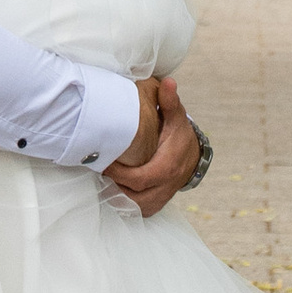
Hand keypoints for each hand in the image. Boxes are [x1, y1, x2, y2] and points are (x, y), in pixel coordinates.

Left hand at [106, 76, 197, 218]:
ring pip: (134, 205)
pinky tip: (113, 189)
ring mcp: (161, 197)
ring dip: (117, 194)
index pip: (139, 178)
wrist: (192, 155)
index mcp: (168, 167)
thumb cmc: (178, 135)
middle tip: (99, 169)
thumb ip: (169, 102)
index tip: (104, 163)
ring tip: (103, 180)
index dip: (119, 174)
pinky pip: (138, 210)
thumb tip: (169, 83)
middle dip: (114, 183)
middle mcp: (166, 186)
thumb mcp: (175, 117)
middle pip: (133, 194)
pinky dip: (125, 202)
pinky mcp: (157, 204)